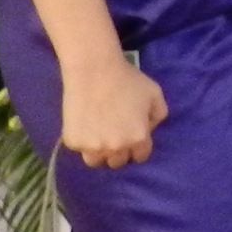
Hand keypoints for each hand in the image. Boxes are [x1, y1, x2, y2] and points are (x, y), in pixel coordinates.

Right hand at [60, 52, 165, 167]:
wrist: (94, 69)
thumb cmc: (127, 79)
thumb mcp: (155, 94)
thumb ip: (158, 116)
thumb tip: (148, 129)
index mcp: (138, 139)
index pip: (140, 156)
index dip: (138, 147)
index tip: (132, 136)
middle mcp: (116, 148)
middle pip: (118, 162)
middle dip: (119, 151)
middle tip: (114, 135)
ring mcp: (92, 147)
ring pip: (96, 160)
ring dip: (99, 152)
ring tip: (98, 136)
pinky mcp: (73, 142)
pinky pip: (79, 148)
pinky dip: (82, 140)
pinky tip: (84, 124)